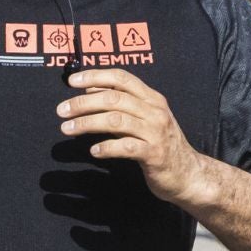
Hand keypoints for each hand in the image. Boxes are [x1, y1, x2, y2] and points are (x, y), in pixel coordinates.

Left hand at [57, 67, 207, 204]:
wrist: (188, 174)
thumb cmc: (159, 144)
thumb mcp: (143, 119)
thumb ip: (120, 104)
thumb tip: (90, 89)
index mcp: (151, 98)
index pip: (121, 78)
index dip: (95, 76)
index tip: (72, 81)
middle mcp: (154, 111)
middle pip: (113, 98)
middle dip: (83, 102)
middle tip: (61, 110)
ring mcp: (155, 132)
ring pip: (116, 120)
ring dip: (87, 123)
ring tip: (67, 129)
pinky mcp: (154, 154)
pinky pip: (126, 147)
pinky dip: (107, 147)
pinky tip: (93, 151)